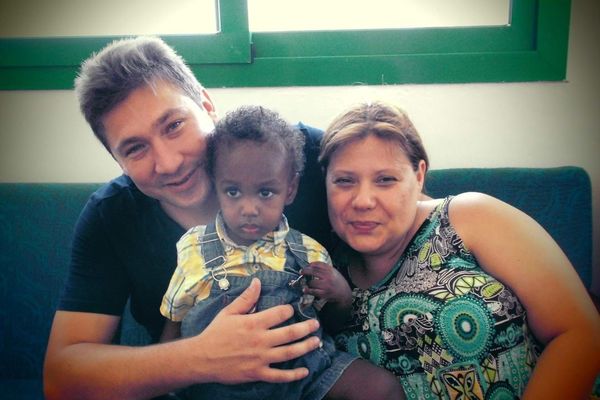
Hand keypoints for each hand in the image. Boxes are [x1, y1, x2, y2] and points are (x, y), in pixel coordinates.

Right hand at [190, 278, 320, 384]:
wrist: (201, 358)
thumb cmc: (215, 333)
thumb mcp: (229, 312)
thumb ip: (246, 298)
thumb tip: (257, 281)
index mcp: (254, 323)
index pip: (280, 314)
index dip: (289, 310)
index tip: (292, 309)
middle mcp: (260, 340)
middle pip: (290, 333)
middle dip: (306, 328)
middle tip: (316, 324)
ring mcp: (260, 358)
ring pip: (289, 353)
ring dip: (305, 347)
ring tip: (316, 342)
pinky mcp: (257, 373)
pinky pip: (279, 376)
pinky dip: (293, 375)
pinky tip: (304, 371)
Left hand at [301, 262, 351, 307]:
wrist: (344, 293)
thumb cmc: (338, 281)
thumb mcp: (334, 272)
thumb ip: (325, 268)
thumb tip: (312, 265)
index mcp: (330, 270)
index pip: (317, 264)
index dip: (310, 264)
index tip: (307, 266)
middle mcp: (328, 276)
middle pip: (313, 271)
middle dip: (305, 271)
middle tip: (301, 272)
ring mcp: (325, 285)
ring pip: (311, 282)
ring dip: (307, 282)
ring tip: (306, 282)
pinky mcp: (324, 293)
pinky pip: (313, 291)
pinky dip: (307, 290)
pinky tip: (304, 289)